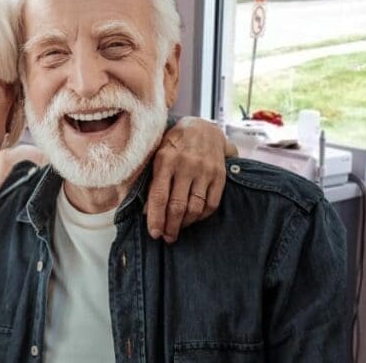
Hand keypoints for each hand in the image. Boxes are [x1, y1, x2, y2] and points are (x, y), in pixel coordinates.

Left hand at [146, 117, 235, 242]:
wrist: (203, 127)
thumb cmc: (174, 144)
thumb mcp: (158, 155)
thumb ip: (153, 180)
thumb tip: (146, 211)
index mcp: (165, 160)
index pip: (158, 195)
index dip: (155, 218)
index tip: (154, 233)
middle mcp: (186, 165)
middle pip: (177, 205)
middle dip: (170, 226)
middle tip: (167, 237)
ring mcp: (205, 171)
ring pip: (195, 208)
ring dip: (185, 224)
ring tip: (178, 229)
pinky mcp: (219, 176)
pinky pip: (211, 204)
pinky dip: (201, 216)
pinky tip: (193, 219)